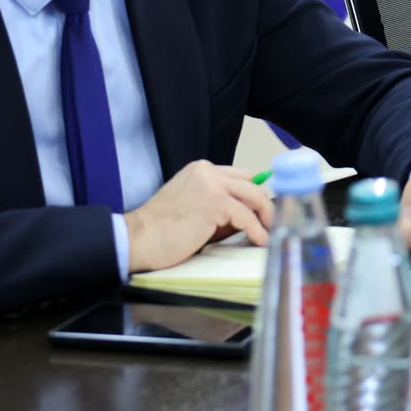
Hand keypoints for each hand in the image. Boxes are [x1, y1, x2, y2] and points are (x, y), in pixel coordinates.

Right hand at [124, 160, 271, 272]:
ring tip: (270, 233)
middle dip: (266, 205)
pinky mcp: (214, 203)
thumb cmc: (162, 231)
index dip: (255, 194)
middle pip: (252, 183)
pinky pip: (246, 217)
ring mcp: (212, 185)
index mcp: (201, 170)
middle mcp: (208, 171)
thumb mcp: (195, 209)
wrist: (137, 239)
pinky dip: (257, 230)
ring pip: (254, 196)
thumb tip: (252, 217)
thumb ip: (222, 207)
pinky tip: (260, 241)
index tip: (266, 211)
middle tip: (274, 223)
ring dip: (266, 217)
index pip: (241, 176)